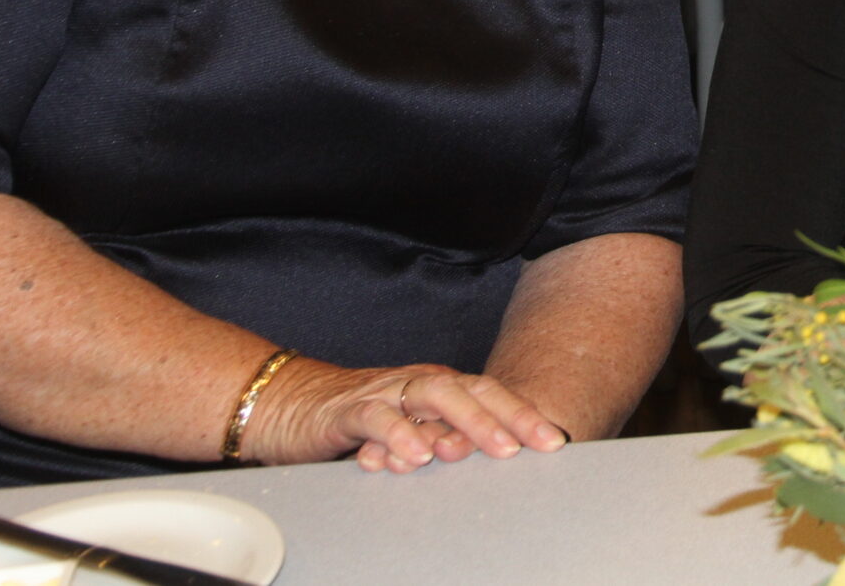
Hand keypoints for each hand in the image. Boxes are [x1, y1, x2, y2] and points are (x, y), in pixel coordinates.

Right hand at [240, 357, 567, 473]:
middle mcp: (417, 384)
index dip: (524, 414)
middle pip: (472, 391)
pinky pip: (377, 418)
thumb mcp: (411, 431)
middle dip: (510, 416)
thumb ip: (447, 440)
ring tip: (495, 448)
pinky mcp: (348, 410)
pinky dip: (400, 434)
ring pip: (434, 397)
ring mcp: (385, 392)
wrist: (289, 405)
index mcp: (437, 387)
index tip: (555, 439)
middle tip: (537, 443)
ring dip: (468, 422)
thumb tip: (497, 460)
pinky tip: (417, 456)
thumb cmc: (358, 421)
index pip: (489, 395)